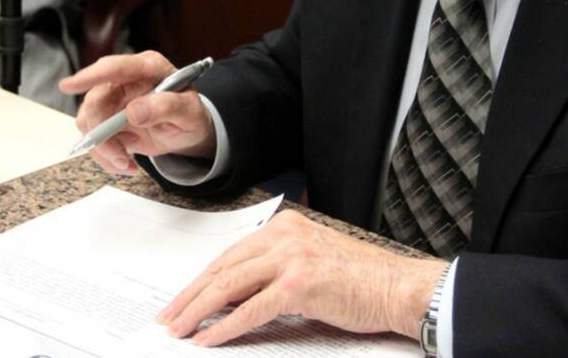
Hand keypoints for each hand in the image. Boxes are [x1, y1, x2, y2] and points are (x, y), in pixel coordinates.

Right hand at [58, 51, 216, 174]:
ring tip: (128, 163)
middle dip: (103, 134)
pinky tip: (126, 162)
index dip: (91, 75)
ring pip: (88, 122)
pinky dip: (106, 156)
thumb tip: (134, 112)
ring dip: (104, 149)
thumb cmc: (190, 115)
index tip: (69, 86)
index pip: (116, 67)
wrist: (186, 131)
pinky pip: (92, 137)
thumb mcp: (189, 112)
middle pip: (96, 101)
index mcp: (149, 68)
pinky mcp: (106, 117)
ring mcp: (113, 98)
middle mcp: (126, 79)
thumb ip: (166, 108)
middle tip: (122, 158)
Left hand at [158, 210, 446, 345]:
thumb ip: (276, 273)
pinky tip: (208, 339)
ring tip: (178, 330)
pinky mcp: (300, 285)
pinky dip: (225, 327)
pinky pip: (251, 309)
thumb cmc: (362, 281)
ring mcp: (292, 258)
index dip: (202, 280)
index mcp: (286, 228)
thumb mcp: (312, 265)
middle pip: (223, 267)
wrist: (399, 287)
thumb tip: (236, 300)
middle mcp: (285, 236)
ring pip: (229, 285)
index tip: (182, 299)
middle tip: (169, 317)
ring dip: (198, 310)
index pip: (232, 255)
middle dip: (190, 295)